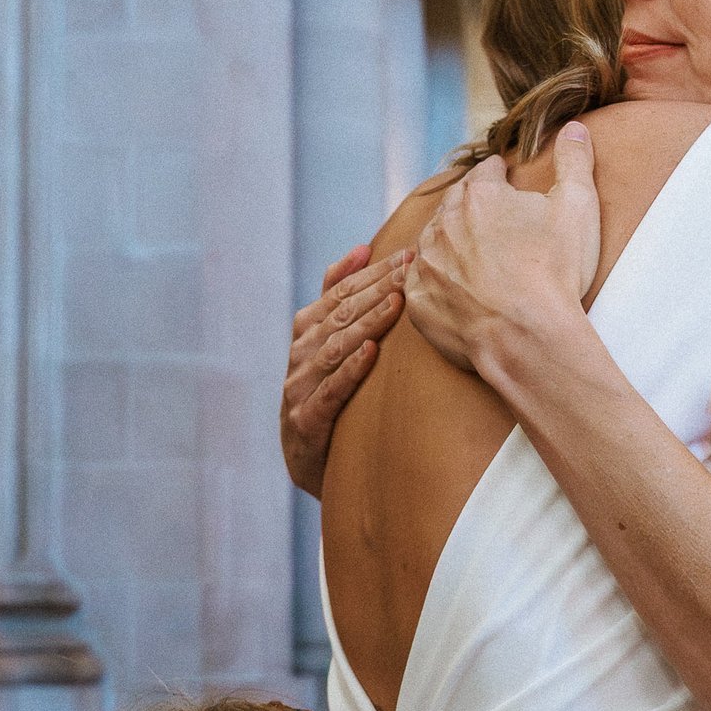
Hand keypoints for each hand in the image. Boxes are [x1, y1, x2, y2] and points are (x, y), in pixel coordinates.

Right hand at [282, 243, 408, 497]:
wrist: (308, 462)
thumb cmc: (327, 395)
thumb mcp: (331, 344)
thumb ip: (338, 296)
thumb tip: (362, 248)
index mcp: (306, 332)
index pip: (339, 293)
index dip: (372, 273)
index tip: (408, 254)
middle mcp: (299, 355)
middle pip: (339, 315)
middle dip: (377, 290)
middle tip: (411, 270)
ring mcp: (299, 388)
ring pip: (334, 348)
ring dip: (367, 324)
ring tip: (397, 304)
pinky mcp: (306, 422)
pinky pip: (330, 392)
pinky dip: (349, 371)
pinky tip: (370, 353)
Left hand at [407, 123, 600, 377]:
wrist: (528, 339)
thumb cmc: (555, 274)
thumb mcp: (577, 208)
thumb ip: (574, 162)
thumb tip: (574, 128)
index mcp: (480, 196)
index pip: (487, 171)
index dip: (501, 174)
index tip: (507, 179)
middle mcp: (445, 223)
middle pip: (456, 202)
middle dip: (472, 205)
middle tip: (491, 218)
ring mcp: (427, 263)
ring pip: (433, 240)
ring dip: (449, 241)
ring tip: (470, 253)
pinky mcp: (419, 300)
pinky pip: (421, 283)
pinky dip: (436, 281)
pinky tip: (453, 288)